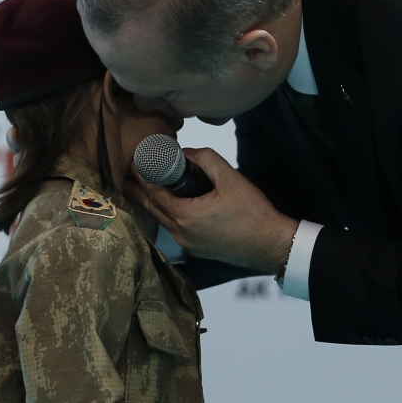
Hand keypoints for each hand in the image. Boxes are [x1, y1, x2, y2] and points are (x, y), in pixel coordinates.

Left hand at [125, 147, 297, 275]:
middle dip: (139, 189)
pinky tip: (173, 203)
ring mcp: (188, 244)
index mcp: (185, 216)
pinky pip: (175, 228)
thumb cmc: (253, 212)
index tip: (133, 162)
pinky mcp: (197, 249)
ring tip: (147, 185)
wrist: (271, 244)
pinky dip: (168, 213)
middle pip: (152, 208)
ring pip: (162, 220)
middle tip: (130, 173)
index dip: (141, 175)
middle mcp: (181, 233)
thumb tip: (185, 153)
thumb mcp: (230, 177)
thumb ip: (204, 159)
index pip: (153, 192)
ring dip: (154, 202)